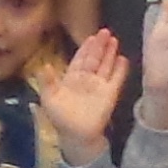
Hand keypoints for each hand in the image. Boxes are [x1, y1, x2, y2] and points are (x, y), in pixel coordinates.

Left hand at [36, 28, 125, 157]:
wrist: (76, 135)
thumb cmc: (61, 118)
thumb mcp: (49, 98)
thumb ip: (47, 81)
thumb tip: (44, 65)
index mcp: (71, 78)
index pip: (80, 59)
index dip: (85, 48)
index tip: (91, 36)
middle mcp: (87, 79)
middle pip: (94, 58)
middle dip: (99, 45)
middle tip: (105, 31)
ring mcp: (99, 86)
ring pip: (106, 65)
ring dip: (110, 53)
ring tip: (114, 39)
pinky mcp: (110, 94)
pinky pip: (116, 79)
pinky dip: (120, 69)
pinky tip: (123, 58)